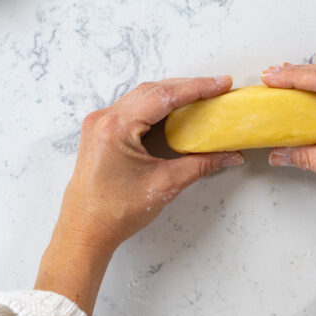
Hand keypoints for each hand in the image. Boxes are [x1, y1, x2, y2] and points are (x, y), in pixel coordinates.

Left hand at [35, 77, 242, 315]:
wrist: (85, 231)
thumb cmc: (116, 212)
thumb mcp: (165, 185)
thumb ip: (201, 165)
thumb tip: (230, 155)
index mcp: (116, 127)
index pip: (163, 96)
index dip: (196, 88)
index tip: (221, 84)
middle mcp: (104, 119)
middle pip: (152, 91)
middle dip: (187, 87)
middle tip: (217, 88)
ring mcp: (99, 123)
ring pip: (142, 97)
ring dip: (171, 94)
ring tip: (201, 96)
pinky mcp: (100, 131)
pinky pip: (132, 108)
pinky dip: (157, 106)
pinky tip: (175, 110)